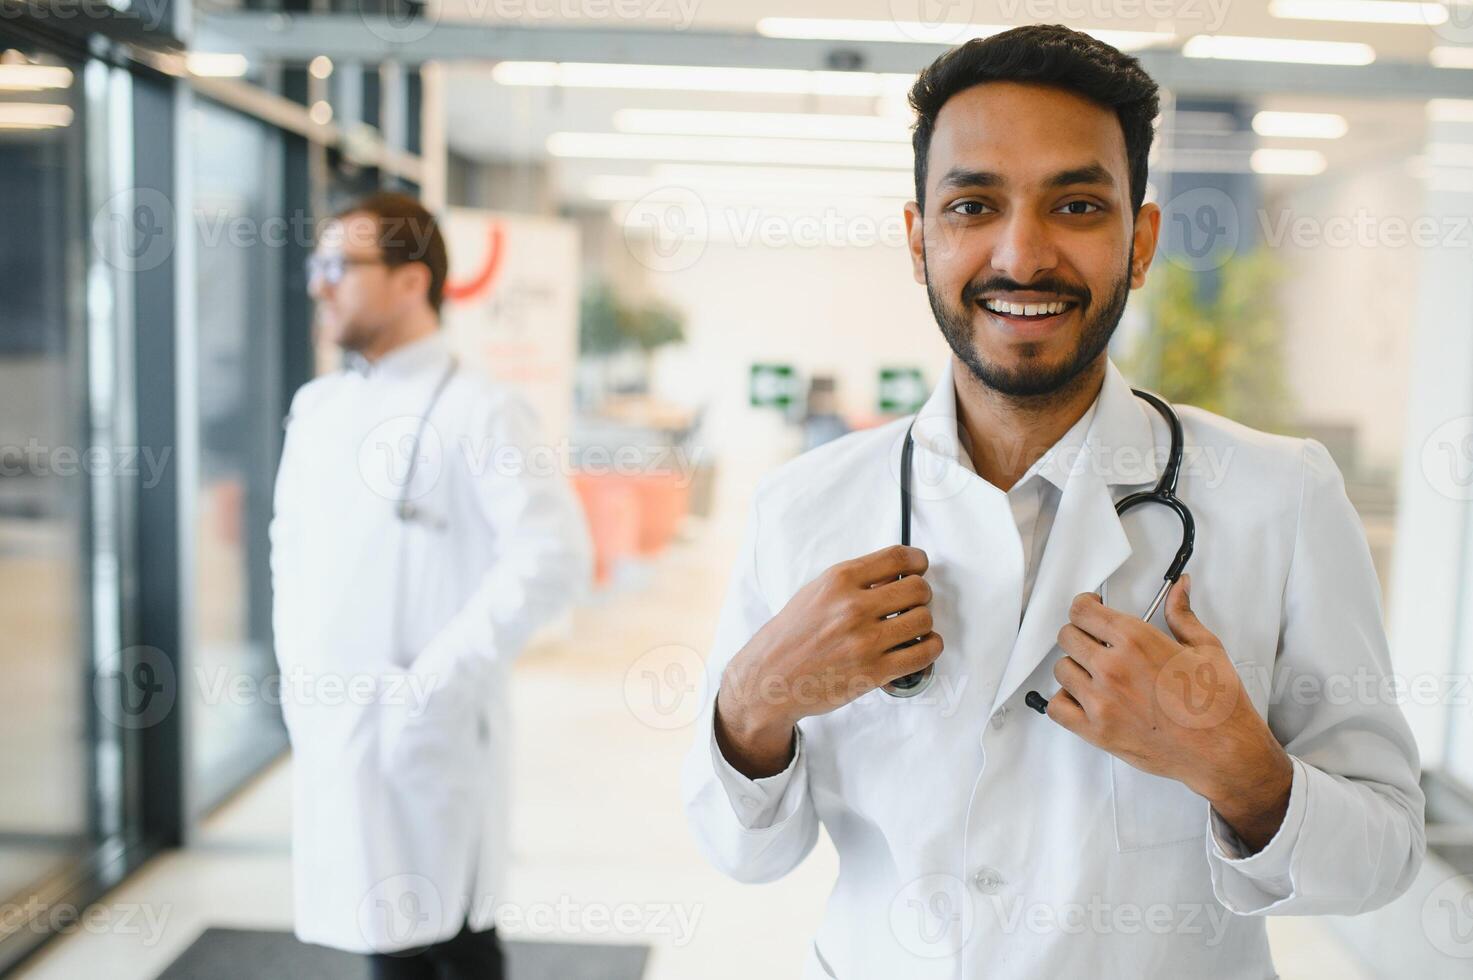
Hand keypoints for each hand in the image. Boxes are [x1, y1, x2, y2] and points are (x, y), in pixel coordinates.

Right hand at [716, 545, 941, 777]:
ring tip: (911, 628)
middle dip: (920, 595)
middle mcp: (853, 607)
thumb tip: (894, 576)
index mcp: (838, 580)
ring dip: (923, 623)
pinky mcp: (873, 672)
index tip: (919, 567)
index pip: (897, 558)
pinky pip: (923, 654)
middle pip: (917, 588)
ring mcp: (864, 641)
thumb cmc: (790, 636)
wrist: (769, 678)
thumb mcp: (815, 593)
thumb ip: (853, 582)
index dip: (917, 561)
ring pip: (924, 620)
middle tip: (912, 603)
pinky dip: (929, 648)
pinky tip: (920, 647)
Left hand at [1046, 574, 1292, 851]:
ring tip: (1097, 675)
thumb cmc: (1218, 703)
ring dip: (1075, 668)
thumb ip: (1182, 614)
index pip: (1082, 611)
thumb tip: (1179, 587)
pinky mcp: (1097, 731)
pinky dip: (1066, 701)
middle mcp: (1112, 667)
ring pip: (1061, 670)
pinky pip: (1057, 708)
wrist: (1224, 752)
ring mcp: (1101, 701)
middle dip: (1080, 635)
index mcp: (1136, 640)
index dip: (1084, 607)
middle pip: (1067, 637)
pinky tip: (1085, 699)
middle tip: (1097, 644)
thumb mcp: (1206, 647)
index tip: (1090, 610)